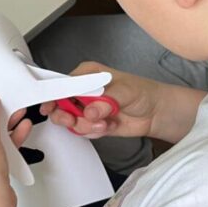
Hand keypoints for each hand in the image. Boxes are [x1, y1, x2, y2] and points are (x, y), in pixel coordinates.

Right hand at [39, 61, 167, 139]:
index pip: (63, 84)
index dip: (55, 96)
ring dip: (85, 126)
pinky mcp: (92, 123)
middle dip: (67, 115)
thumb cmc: (142, 92)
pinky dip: (94, 132)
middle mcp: (83, 91)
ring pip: (71, 120)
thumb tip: (89, 111)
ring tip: (104, 123)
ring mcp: (87, 108)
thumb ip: (105, 100)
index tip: (51, 107)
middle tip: (75, 120)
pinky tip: (109, 126)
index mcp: (87, 74)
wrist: (156, 113)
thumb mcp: (124, 91)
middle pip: (60, 104)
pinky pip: (83, 131)